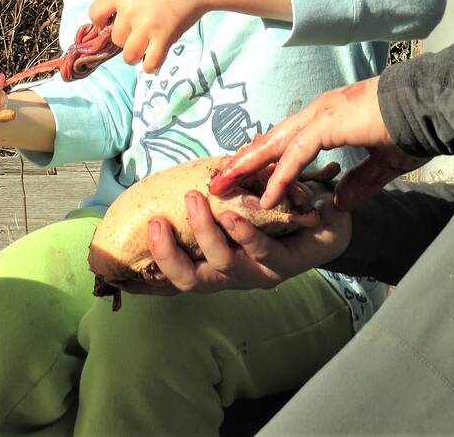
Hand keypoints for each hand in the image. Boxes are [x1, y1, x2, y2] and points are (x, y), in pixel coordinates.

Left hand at [87, 0, 208, 73]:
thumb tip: (114, 17)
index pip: (94, 14)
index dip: (101, 21)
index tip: (111, 22)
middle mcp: (130, 10)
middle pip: (115, 38)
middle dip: (126, 37)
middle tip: (140, 29)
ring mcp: (147, 25)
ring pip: (128, 55)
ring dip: (135, 54)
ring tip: (145, 47)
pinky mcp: (165, 37)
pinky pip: (150, 63)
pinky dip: (150, 65)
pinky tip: (154, 58)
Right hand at [118, 186, 351, 295]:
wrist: (331, 218)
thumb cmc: (277, 207)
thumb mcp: (240, 197)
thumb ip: (214, 190)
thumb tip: (179, 173)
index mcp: (214, 261)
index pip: (176, 276)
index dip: (150, 279)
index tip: (121, 271)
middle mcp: (231, 274)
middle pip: (190, 280)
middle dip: (168, 255)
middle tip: (157, 224)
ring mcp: (258, 273)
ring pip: (222, 264)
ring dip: (205, 232)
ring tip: (194, 201)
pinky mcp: (285, 266)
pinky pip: (260, 253)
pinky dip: (244, 234)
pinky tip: (233, 216)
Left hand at [208, 77, 427, 210]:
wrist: (430, 105)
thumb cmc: (413, 128)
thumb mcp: (384, 163)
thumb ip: (361, 181)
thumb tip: (340, 200)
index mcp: (330, 117)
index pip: (288, 139)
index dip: (266, 157)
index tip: (245, 173)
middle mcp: (320, 112)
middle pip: (273, 139)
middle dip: (245, 161)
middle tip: (220, 180)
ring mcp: (322, 115)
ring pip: (276, 144)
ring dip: (249, 167)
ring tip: (225, 187)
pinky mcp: (329, 124)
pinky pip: (297, 154)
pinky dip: (280, 176)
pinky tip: (267, 195)